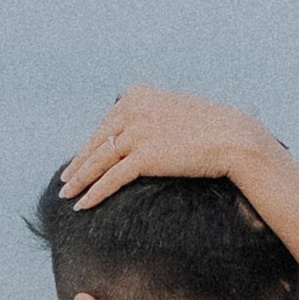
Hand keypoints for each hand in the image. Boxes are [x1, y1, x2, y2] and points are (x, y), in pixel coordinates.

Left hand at [60, 86, 273, 212]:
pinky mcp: (143, 155)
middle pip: (97, 142)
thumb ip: (151, 116)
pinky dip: (94, 193)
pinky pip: (111, 178)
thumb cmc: (211, 129)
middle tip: (65, 180)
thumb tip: (136, 134)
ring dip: (79, 181)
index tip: (80, 160)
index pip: (106, 123)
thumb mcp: (174, 112)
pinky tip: (83, 205)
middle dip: (79, 164)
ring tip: (67, 195)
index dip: (91, 146)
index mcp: (137, 94)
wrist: (233, 137)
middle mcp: (132, 108)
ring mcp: (136, 131)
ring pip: (99, 161)